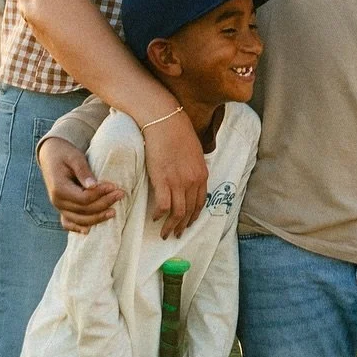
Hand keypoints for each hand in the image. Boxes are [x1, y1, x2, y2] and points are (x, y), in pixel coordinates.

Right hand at [39, 135, 123, 232]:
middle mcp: (57, 201)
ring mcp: (58, 207)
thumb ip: (83, 172)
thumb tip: (94, 186)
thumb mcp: (75, 158)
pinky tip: (90, 230)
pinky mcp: (62, 208)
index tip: (114, 187)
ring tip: (114, 212)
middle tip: (121, 194)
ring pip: (79, 220)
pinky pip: (69, 223)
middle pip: (83, 210)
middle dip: (104, 204)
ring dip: (97, 218)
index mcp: (59, 188)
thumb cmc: (65, 154)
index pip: (83, 198)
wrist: (51, 154)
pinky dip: (79, 227)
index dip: (100, 194)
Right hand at [143, 109, 207, 238]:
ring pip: (177, 213)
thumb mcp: (193, 152)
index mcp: (202, 174)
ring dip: (171, 226)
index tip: (188, 223)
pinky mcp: (163, 180)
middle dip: (182, 226)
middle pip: (189, 211)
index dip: (194, 216)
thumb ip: (193, 167)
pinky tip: (155, 218)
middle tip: (176, 235)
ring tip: (165, 233)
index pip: (200, 202)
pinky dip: (159, 215)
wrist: (165, 122)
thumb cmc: (177, 132)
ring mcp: (178, 182)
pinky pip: (163, 205)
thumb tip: (188, 176)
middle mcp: (193, 181)